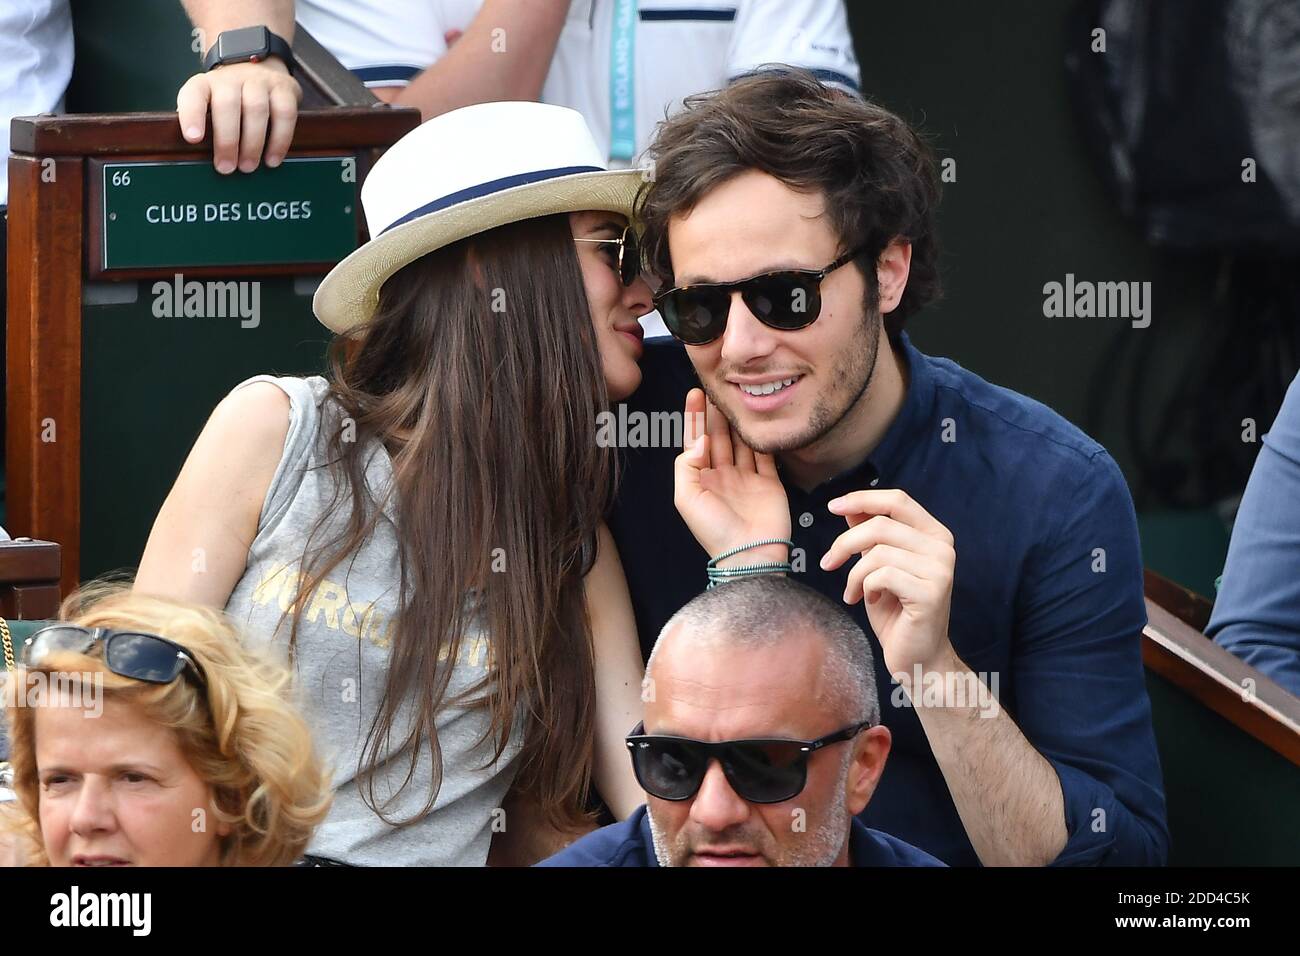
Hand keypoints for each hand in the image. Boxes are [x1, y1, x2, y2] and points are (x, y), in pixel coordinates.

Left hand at [177, 58, 301, 173]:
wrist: (258, 71)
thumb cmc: (230, 100)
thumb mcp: (209, 105)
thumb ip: (202, 124)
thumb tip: (197, 154)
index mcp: (206, 84)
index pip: (194, 94)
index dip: (192, 115)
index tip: (193, 138)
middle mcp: (231, 78)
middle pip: (228, 104)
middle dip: (227, 140)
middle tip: (226, 167)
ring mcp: (260, 81)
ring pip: (256, 109)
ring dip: (253, 143)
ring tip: (248, 166)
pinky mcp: (285, 88)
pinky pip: (285, 114)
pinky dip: (280, 140)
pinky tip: (272, 159)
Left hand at [673, 388, 790, 566]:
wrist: (749, 553)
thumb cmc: (714, 530)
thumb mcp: (686, 498)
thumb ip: (686, 466)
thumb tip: (700, 440)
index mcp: (701, 479)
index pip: (696, 441)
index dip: (694, 418)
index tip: (694, 394)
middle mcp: (723, 475)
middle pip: (719, 437)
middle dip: (717, 413)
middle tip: (718, 388)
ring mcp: (747, 478)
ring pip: (741, 442)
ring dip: (738, 421)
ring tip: (737, 397)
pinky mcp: (769, 483)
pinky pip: (766, 455)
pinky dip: (762, 439)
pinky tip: (760, 420)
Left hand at [820, 489, 955, 675]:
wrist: (917, 657)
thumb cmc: (897, 612)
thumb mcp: (878, 567)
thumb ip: (870, 537)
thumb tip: (850, 508)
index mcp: (934, 535)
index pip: (897, 500)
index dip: (862, 499)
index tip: (833, 506)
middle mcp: (942, 547)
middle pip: (880, 525)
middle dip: (844, 544)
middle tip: (827, 564)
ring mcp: (940, 569)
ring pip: (877, 552)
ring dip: (853, 575)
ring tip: (853, 592)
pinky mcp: (931, 592)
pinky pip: (881, 575)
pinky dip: (865, 587)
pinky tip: (871, 600)